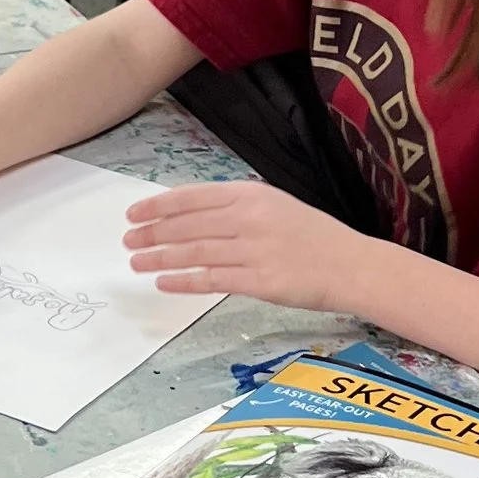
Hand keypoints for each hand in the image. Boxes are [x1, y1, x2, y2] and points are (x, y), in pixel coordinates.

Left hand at [122, 181, 371, 307]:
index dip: (157, 206)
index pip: (191, 197)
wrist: (350, 264)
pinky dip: (183, 281)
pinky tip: (164, 282)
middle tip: (128, 242)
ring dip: (160, 258)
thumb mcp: (274, 206)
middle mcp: (249, 218)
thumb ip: (235, 207)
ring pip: (194, 252)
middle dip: (151, 233)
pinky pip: (212, 280)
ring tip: (137, 264)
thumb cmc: (312, 236)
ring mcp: (254, 249)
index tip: (133, 214)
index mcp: (251, 194)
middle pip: (187, 225)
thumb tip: (189, 214)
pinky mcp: (260, 280)